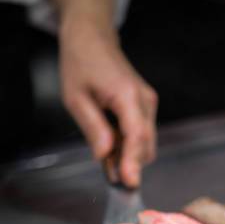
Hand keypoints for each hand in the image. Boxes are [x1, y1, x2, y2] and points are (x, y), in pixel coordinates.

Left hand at [58, 7, 156, 187]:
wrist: (92, 39)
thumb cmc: (81, 65)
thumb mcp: (76, 99)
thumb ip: (93, 128)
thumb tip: (105, 155)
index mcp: (127, 96)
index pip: (137, 136)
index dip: (133, 162)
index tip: (129, 183)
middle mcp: (145, 100)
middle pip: (146, 144)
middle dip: (130, 163)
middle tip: (108, 175)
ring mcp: (148, 103)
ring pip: (145, 142)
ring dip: (128, 155)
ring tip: (104, 155)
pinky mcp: (145, 105)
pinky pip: (141, 133)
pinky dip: (128, 145)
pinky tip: (110, 145)